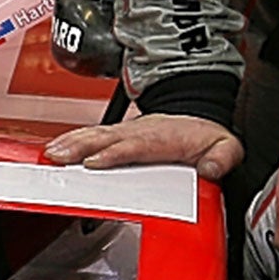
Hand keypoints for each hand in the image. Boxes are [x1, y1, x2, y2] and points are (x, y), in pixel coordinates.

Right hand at [43, 114, 243, 178]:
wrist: (196, 111)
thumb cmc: (203, 134)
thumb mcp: (227, 146)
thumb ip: (223, 157)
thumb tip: (212, 168)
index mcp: (165, 138)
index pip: (136, 146)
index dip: (115, 154)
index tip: (94, 163)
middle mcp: (141, 131)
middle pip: (107, 138)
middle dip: (81, 147)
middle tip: (59, 157)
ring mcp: (126, 131)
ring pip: (95, 135)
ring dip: (71, 143)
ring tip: (51, 154)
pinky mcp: (116, 134)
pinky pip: (91, 135)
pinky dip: (71, 140)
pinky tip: (55, 148)